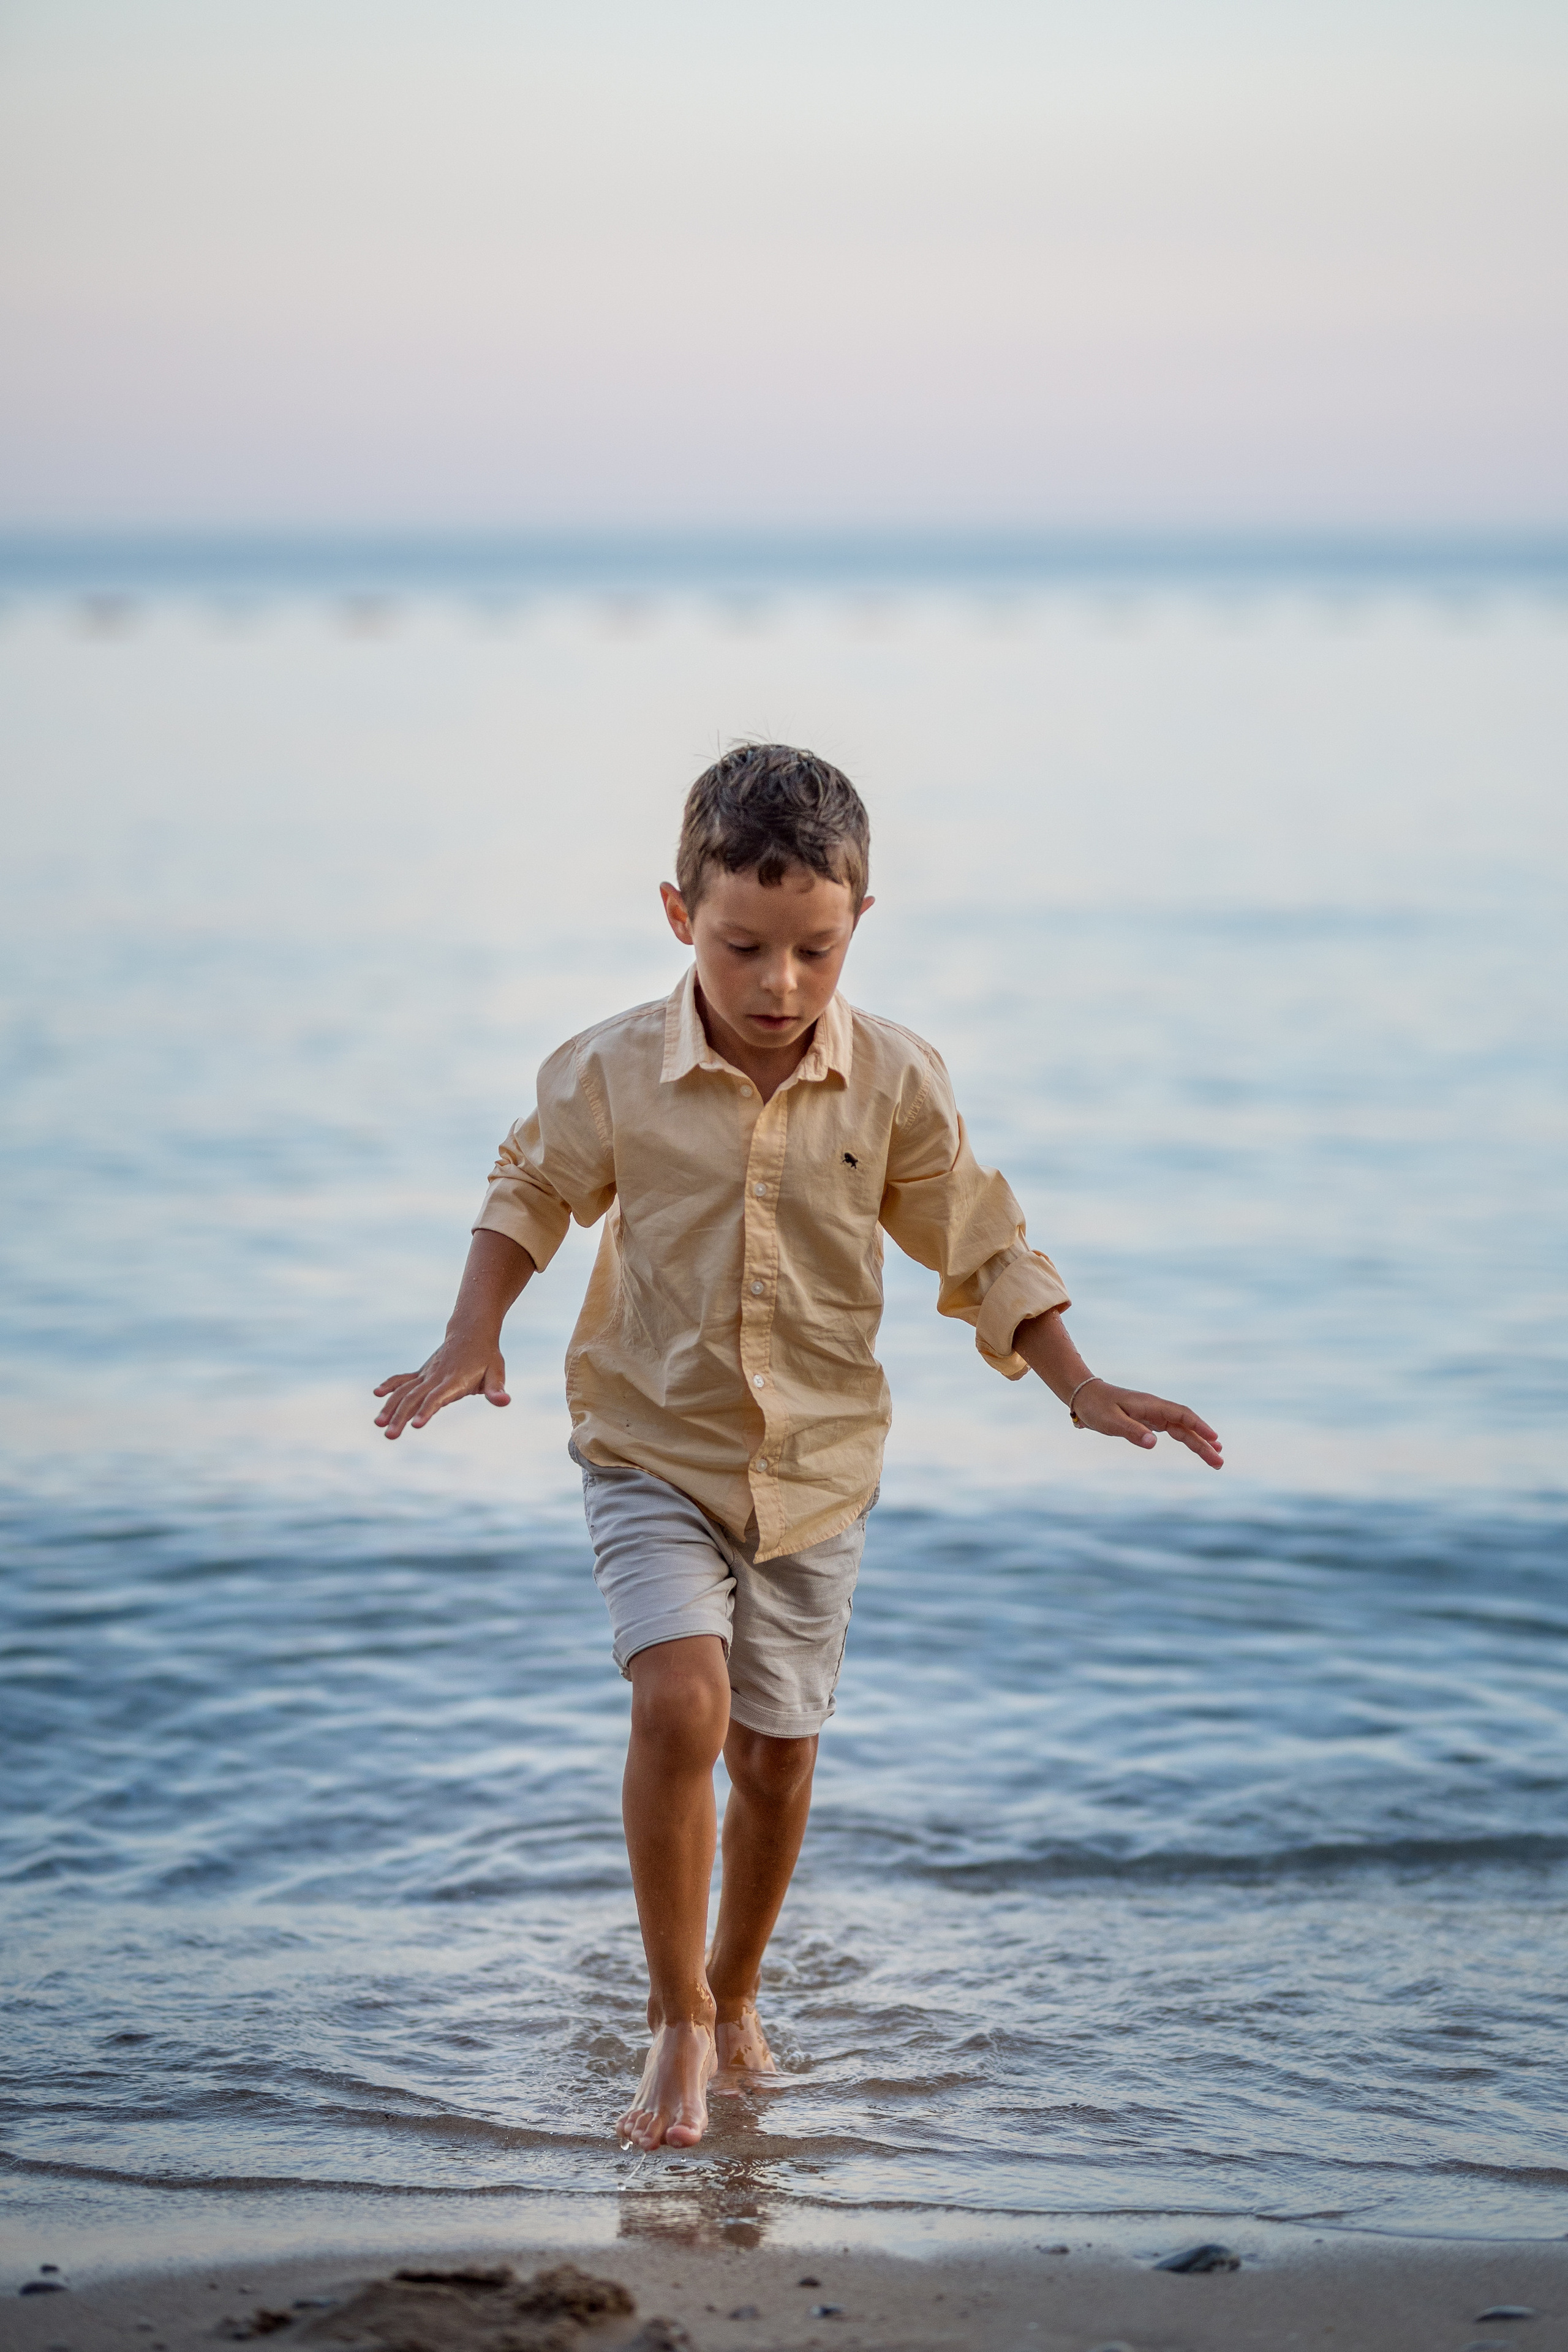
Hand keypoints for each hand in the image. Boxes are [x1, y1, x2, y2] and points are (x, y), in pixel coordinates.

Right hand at [373, 1332, 509, 1438]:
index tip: (415, 1425)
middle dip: (400, 1417)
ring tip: (378, 1424)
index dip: (426, 1410)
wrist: (471, 1331)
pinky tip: (377, 1393)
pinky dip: (390, 1385)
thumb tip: (504, 1402)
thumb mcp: (496, 1372)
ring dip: (390, 1407)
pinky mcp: (422, 1373)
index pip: (437, 1398)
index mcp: (454, 1380)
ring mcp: (426, 1374)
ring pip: (404, 1390)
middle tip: (389, 1435)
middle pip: (414, 1398)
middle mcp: (436, 1377)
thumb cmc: (486, 1356)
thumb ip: (496, 1389)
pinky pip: (403, 1379)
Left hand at [1073, 1380, 1222, 1469]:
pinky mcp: (1149, 1420)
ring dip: (1199, 1443)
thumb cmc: (1096, 1407)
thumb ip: (1132, 1431)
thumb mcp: (1111, 1421)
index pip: (1182, 1416)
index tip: (1214, 1439)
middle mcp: (1157, 1409)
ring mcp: (1154, 1414)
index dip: (1199, 1427)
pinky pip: (1174, 1430)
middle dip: (1204, 1443)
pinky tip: (1197, 1446)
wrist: (1084, 1396)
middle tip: (1220, 1461)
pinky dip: (1187, 1438)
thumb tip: (1153, 1444)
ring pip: (1182, 1429)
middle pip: (1187, 1425)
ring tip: (1216, 1458)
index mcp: (1151, 1405)